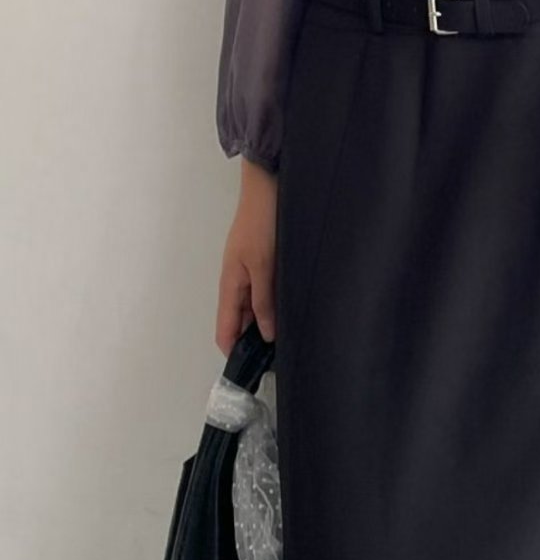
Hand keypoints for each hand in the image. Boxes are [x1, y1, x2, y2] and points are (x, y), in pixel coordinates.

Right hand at [216, 158, 278, 353]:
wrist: (269, 185)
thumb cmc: (262, 223)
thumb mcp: (263, 265)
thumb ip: (264, 300)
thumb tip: (264, 335)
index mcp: (230, 284)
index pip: (225, 330)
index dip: (233, 353)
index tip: (250, 374)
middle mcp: (239, 280)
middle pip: (241, 321)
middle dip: (254, 341)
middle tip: (280, 361)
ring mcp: (252, 270)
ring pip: (256, 306)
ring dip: (267, 322)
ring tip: (291, 341)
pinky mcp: (266, 260)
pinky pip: (267, 291)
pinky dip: (276, 304)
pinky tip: (294, 310)